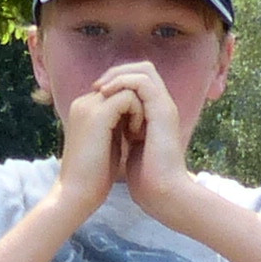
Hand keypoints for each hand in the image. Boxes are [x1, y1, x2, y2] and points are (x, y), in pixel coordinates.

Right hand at [54, 78, 145, 219]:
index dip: (132, 107)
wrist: (76, 195)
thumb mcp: (108, 144)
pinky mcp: (98, 114)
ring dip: (139, 108)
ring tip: (136, 134)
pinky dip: (138, 113)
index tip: (136, 131)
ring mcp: (89, 105)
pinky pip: (128, 97)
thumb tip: (135, 117)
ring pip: (126, 87)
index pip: (116, 91)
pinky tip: (135, 134)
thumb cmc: (94, 177)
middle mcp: (84, 102)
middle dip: (137, 104)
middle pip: (121, 85)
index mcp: (85, 109)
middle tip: (139, 132)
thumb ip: (117, 126)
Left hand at [88, 61, 195, 216]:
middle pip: (142, 68)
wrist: (161, 193)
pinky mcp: (163, 111)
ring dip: (118, 76)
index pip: (137, 81)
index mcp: (154, 114)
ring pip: (144, 69)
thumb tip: (103, 118)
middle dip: (116, 72)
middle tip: (97, 87)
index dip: (116, 80)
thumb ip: (121, 127)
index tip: (95, 94)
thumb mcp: (127, 146)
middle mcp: (161, 106)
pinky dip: (124, 84)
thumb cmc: (145, 178)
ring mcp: (164, 106)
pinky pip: (143, 82)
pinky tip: (107, 95)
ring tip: (100, 90)